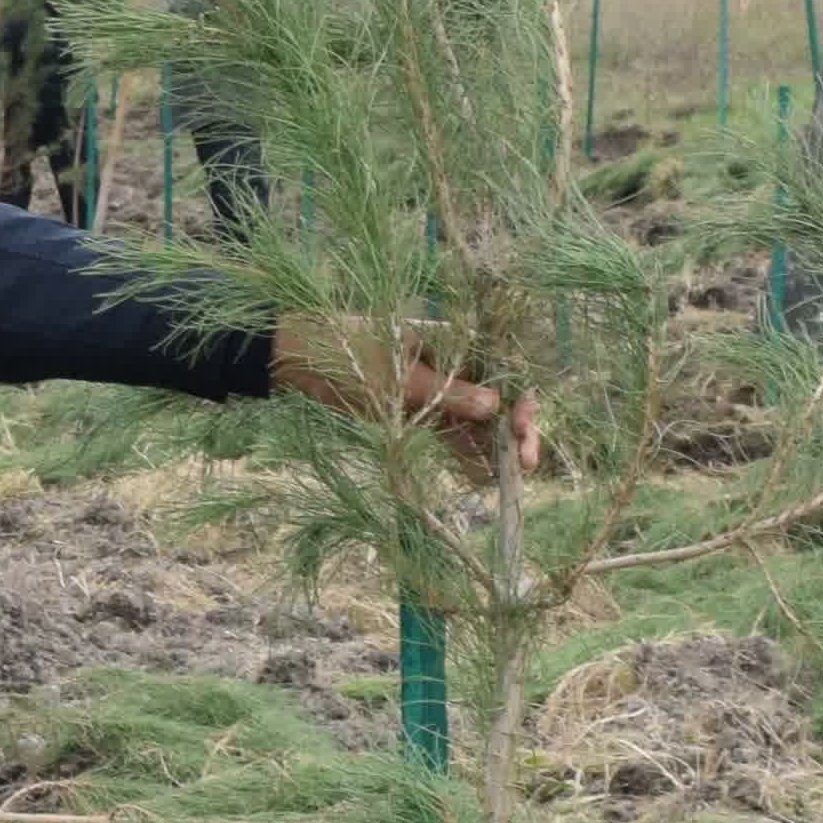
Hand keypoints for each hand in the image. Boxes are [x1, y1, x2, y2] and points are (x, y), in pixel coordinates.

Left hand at [274, 315, 541, 470]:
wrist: (295, 359)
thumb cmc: (345, 354)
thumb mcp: (396, 377)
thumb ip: (447, 394)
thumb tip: (496, 405)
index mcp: (450, 341)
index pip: (501, 368)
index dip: (520, 398)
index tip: (522, 427)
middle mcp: (450, 364)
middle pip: (496, 397)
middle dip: (514, 429)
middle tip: (527, 464)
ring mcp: (435, 389)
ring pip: (476, 420)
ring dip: (494, 447)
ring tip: (511, 480)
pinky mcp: (418, 410)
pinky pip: (450, 432)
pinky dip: (465, 452)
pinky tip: (481, 477)